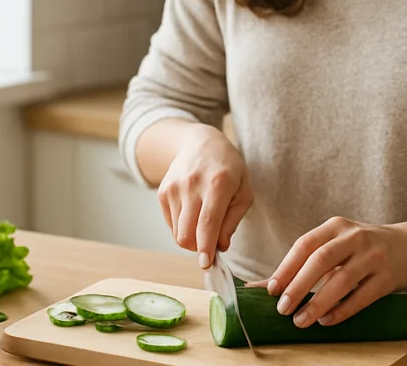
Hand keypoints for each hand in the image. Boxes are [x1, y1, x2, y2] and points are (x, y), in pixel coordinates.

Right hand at [157, 125, 253, 268]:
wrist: (200, 143)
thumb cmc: (228, 169)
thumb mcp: (243, 191)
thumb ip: (233, 220)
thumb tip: (220, 246)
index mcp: (218, 184)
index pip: (208, 222)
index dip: (206, 246)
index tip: (206, 263)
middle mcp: (192, 185)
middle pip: (187, 233)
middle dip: (199, 248)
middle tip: (211, 243)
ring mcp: (174, 188)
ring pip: (177, 233)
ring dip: (191, 238)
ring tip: (203, 223)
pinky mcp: (162, 192)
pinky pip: (171, 224)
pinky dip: (182, 228)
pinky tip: (192, 212)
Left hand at [247, 216, 406, 328]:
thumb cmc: (364, 247)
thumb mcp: (339, 243)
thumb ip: (308, 260)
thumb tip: (262, 286)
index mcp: (336, 226)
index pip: (305, 244)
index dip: (286, 267)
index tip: (271, 289)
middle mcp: (355, 237)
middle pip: (321, 260)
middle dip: (298, 286)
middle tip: (283, 308)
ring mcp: (374, 256)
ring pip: (342, 280)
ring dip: (318, 303)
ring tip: (302, 320)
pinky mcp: (389, 277)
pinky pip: (363, 296)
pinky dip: (343, 310)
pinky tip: (328, 320)